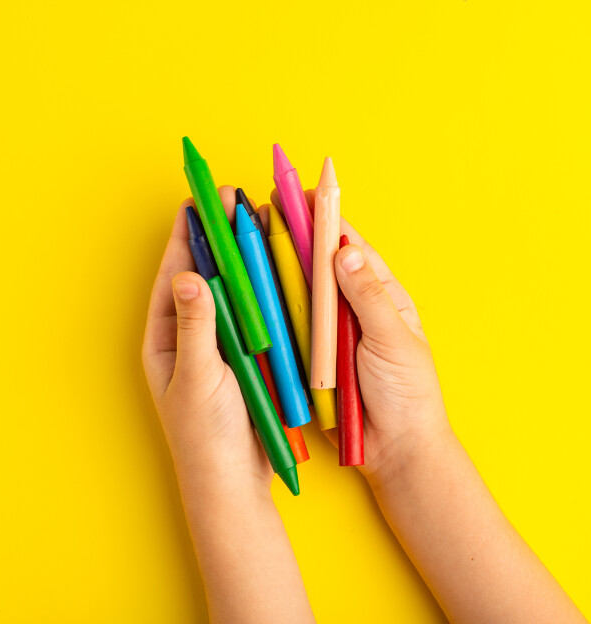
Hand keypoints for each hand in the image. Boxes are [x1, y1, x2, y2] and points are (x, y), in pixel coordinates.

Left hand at [142, 187, 273, 490]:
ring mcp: (215, 347)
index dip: (189, 235)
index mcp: (164, 338)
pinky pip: (252, 315)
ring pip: (229, 291)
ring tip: (257, 220)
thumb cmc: (206, 434)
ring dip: (243, 257)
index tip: (201, 199)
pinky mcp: (243, 359)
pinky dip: (263, 289)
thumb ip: (196, 326)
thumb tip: (188, 275)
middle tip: (235, 198)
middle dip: (219, 237)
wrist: (234, 483)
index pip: (173, 274)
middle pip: (203, 274)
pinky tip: (279, 267)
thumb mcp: (200, 376)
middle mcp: (187, 337)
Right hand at [266, 189, 451, 483]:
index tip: (299, 192)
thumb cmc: (407, 396)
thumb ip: (368, 297)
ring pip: (296, 291)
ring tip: (244, 243)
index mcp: (381, 294)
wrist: (397, 451)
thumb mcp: (393, 341)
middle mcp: (351, 306)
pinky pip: (285, 325)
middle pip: (316, 262)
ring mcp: (328, 331)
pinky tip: (247, 295)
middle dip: (289, 235)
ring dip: (273, 269)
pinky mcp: (310, 356)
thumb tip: (342, 250)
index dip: (323, 217)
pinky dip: (268, 309)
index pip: (348, 245)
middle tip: (259, 211)